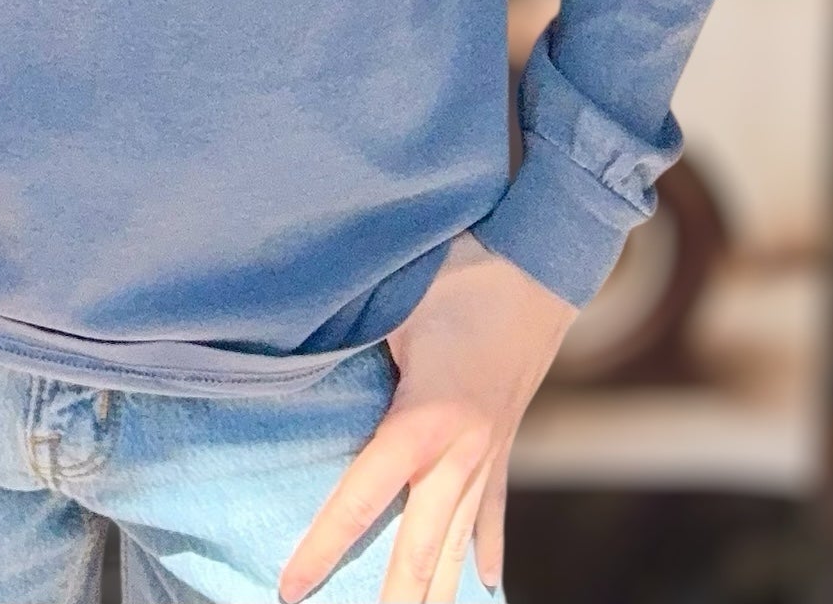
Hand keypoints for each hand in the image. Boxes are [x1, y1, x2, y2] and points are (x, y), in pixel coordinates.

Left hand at [277, 233, 577, 601]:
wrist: (542, 262)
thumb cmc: (463, 274)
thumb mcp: (395, 306)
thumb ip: (352, 344)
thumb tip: (296, 358)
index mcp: (423, 421)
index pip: (361, 498)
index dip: (322, 546)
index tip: (290, 587)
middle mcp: (459, 452)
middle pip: (418, 547)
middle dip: (393, 599)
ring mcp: (488, 453)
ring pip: (457, 542)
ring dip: (438, 590)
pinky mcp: (504, 440)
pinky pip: (493, 510)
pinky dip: (486, 550)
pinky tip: (485, 583)